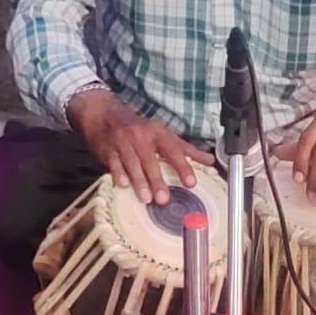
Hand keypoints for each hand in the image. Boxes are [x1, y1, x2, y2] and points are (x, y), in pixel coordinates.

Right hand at [67, 89, 213, 204]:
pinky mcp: (108, 150)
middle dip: (157, 180)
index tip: (191, 182)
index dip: (183, 166)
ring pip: (132, 164)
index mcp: (158, 133)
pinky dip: (118, 173)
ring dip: (139, 182)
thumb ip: (186, 149)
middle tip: (164, 199)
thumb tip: (210, 160)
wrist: (105, 114)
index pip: (173, 150)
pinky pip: (113, 163)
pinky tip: (122, 185)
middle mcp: (141, 137)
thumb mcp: (163, 134)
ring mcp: (123, 143)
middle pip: (151, 160)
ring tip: (146, 199)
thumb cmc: (139, 128)